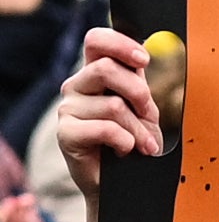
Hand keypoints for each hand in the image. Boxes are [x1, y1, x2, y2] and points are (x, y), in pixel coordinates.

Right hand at [56, 27, 162, 221]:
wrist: (122, 181)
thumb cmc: (134, 140)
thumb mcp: (143, 108)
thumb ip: (140, 81)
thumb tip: (149, 54)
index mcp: (95, 73)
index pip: (96, 41)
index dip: (119, 43)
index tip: (144, 59)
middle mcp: (78, 86)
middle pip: (105, 69)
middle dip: (138, 93)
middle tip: (148, 113)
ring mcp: (68, 108)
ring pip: (112, 105)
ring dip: (138, 128)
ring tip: (142, 143)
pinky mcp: (66, 133)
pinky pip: (105, 129)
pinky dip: (125, 141)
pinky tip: (126, 150)